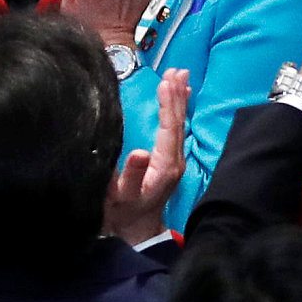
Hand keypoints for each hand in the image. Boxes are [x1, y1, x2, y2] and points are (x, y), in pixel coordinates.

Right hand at [105, 68, 188, 242]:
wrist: (134, 231)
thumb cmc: (122, 213)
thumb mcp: (120, 196)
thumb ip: (130, 176)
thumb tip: (139, 153)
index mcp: (164, 166)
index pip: (169, 128)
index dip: (168, 105)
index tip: (167, 82)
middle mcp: (175, 161)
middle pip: (178, 122)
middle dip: (177, 95)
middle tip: (177, 70)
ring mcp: (175, 160)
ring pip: (180, 124)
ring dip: (180, 99)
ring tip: (181, 75)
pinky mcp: (170, 160)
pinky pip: (176, 129)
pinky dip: (177, 110)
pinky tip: (178, 98)